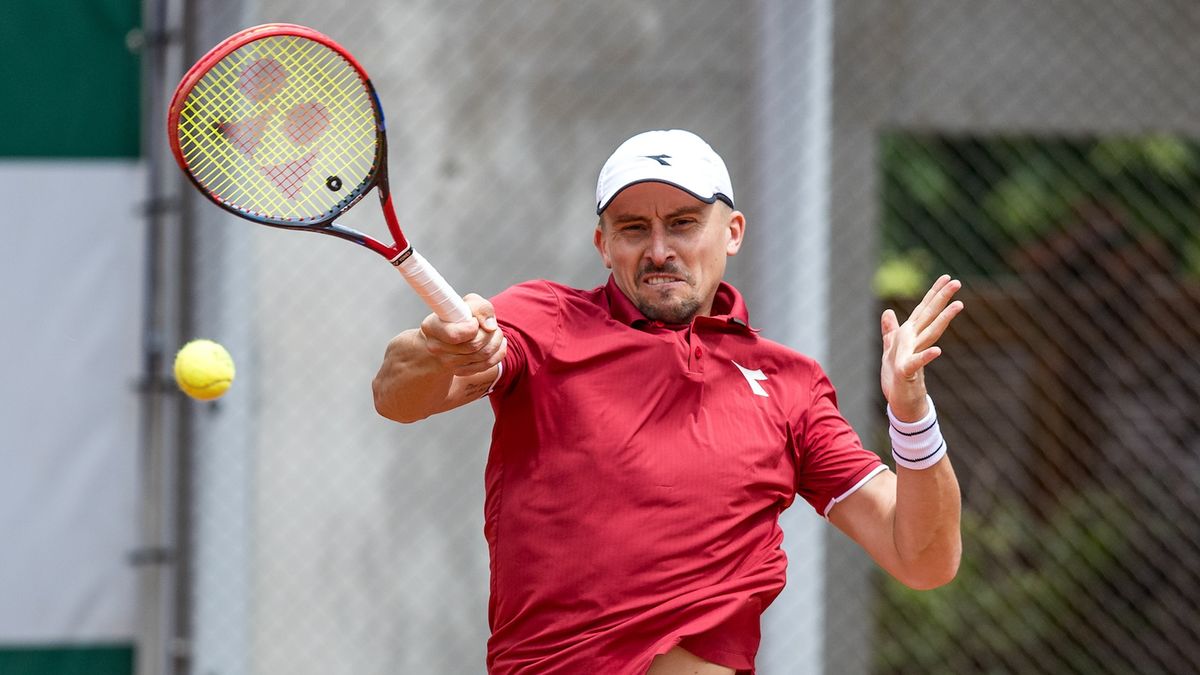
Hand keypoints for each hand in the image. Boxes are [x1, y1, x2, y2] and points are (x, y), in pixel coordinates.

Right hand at [419, 293, 505, 375]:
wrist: (447, 336)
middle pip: (474, 345)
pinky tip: (497, 343)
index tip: (475, 321)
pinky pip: (487, 364)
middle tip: (492, 326)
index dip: (472, 328)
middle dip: (490, 333)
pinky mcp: (460, 371)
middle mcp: (436, 347)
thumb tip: (490, 327)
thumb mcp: (466, 303)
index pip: (454, 335)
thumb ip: (480, 308)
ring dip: (496, 341)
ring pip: (484, 355)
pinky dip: (498, 352)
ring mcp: (447, 362)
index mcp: (432, 327)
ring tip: (495, 332)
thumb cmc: (457, 316)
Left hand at [880, 275, 962, 421]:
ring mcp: (914, 356)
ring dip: (943, 320)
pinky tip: (938, 351)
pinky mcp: (908, 372)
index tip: (945, 277)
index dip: (933, 294)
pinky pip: (917, 363)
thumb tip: (888, 312)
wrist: (900, 402)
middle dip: (942, 299)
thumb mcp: (889, 349)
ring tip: (959, 305)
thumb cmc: (896, 377)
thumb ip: (890, 330)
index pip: (923, 311)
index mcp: (911, 336)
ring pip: (930, 335)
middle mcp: (916, 343)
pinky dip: (926, 357)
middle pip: (930, 317)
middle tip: (957, 282)